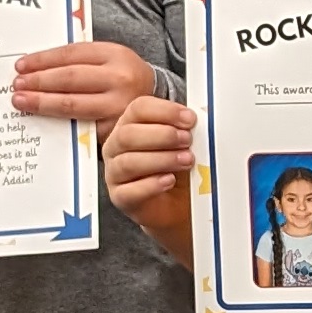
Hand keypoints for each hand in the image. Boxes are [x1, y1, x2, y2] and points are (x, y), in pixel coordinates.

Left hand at [15, 41, 158, 129]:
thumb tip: (36, 65)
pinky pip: (80, 125)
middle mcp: (119, 79)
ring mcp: (118, 106)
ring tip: (22, 101)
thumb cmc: (122, 80)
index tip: (21, 65)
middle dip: (39, 81)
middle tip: (17, 84)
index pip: (71, 54)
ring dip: (42, 102)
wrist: (156, 108)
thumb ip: (80, 60)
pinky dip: (57, 123)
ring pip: (72, 104)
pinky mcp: (114, 130)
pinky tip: (42, 119)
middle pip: (70, 78)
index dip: (43, 59)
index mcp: (115, 54)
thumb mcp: (109, 60)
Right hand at [102, 97, 198, 266]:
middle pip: (128, 134)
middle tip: (187, 140)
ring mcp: (115, 173)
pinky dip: (151, 185)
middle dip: (163, 135)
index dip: (165, 111)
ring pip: (128, 162)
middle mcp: (116, 147)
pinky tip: (169, 180)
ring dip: (161, 159)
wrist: (178, 203)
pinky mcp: (120, 197)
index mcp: (129, 125)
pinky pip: (129, 191)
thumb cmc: (176, 168)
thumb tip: (196, 118)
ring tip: (185, 161)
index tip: (189, 119)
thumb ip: (184, 128)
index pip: (138, 109)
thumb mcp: (182, 143)